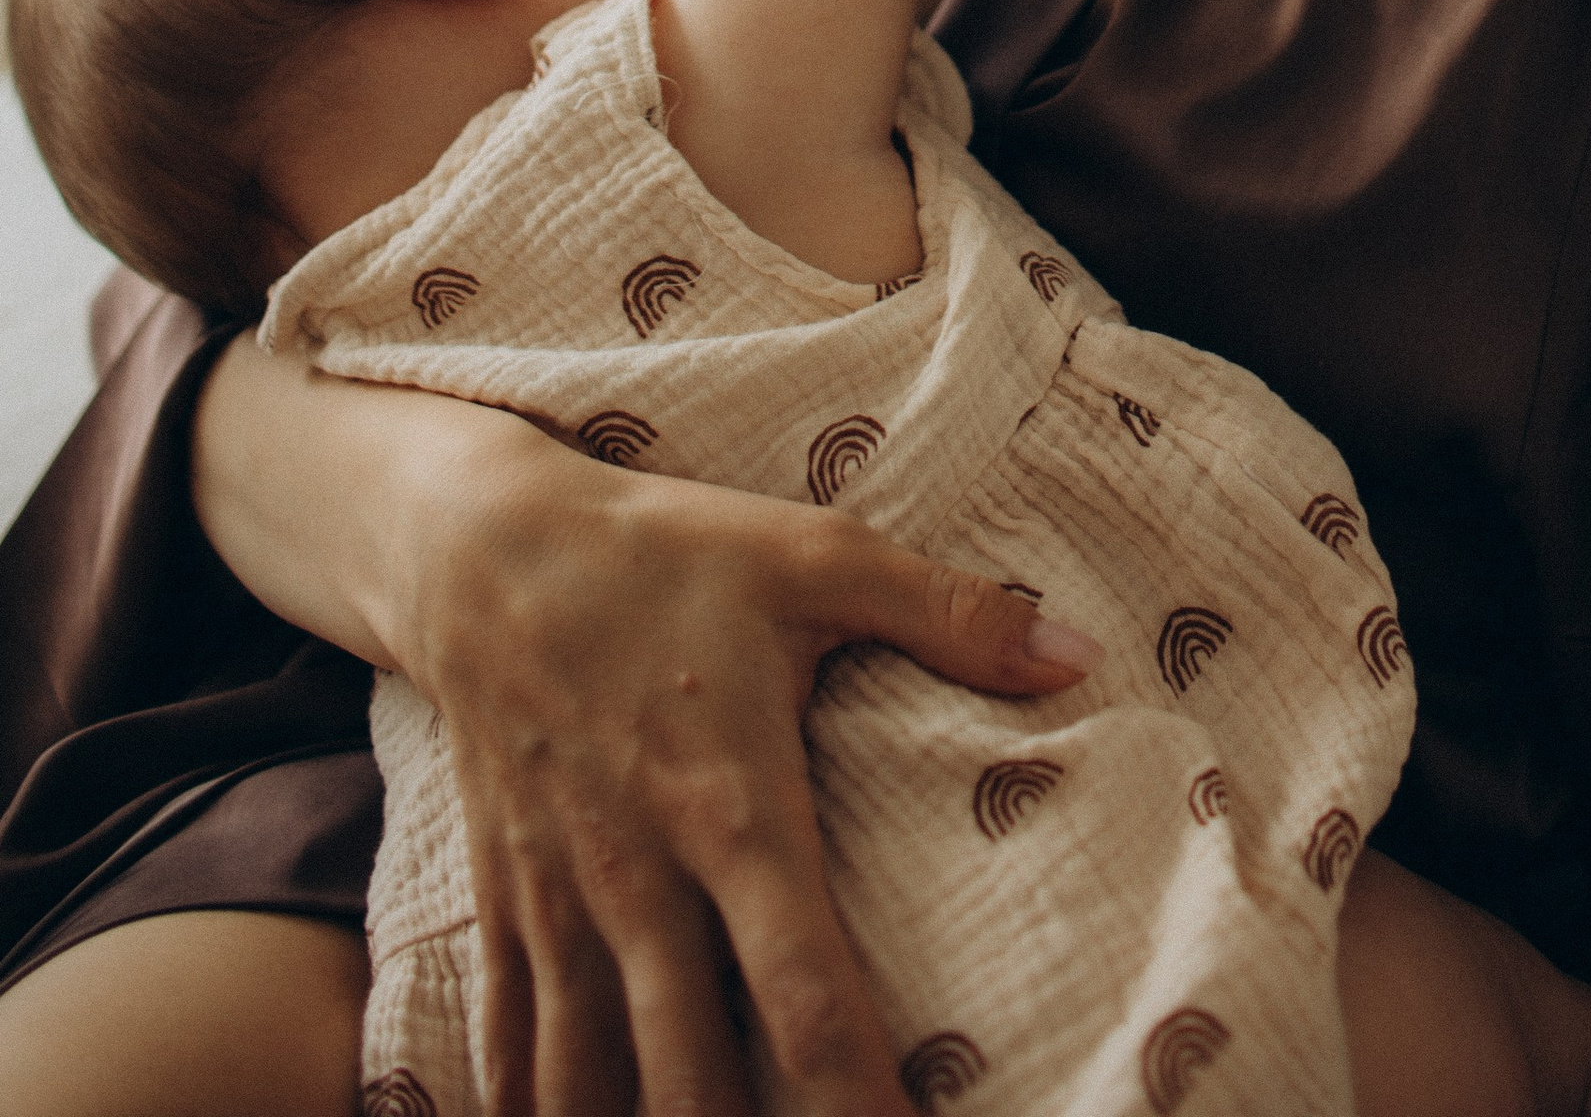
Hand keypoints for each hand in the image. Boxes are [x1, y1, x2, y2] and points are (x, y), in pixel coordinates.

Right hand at [411, 411, 1098, 1115]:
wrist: (485, 550)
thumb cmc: (672, 552)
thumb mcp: (818, 554)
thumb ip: (953, 613)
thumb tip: (1083, 654)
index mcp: (737, 808)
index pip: (806, 994)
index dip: (855, 1102)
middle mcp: (643, 877)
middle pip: (688, 1076)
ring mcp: (562, 899)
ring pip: (585, 1081)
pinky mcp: (502, 900)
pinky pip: (509, 1040)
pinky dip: (527, 1102)